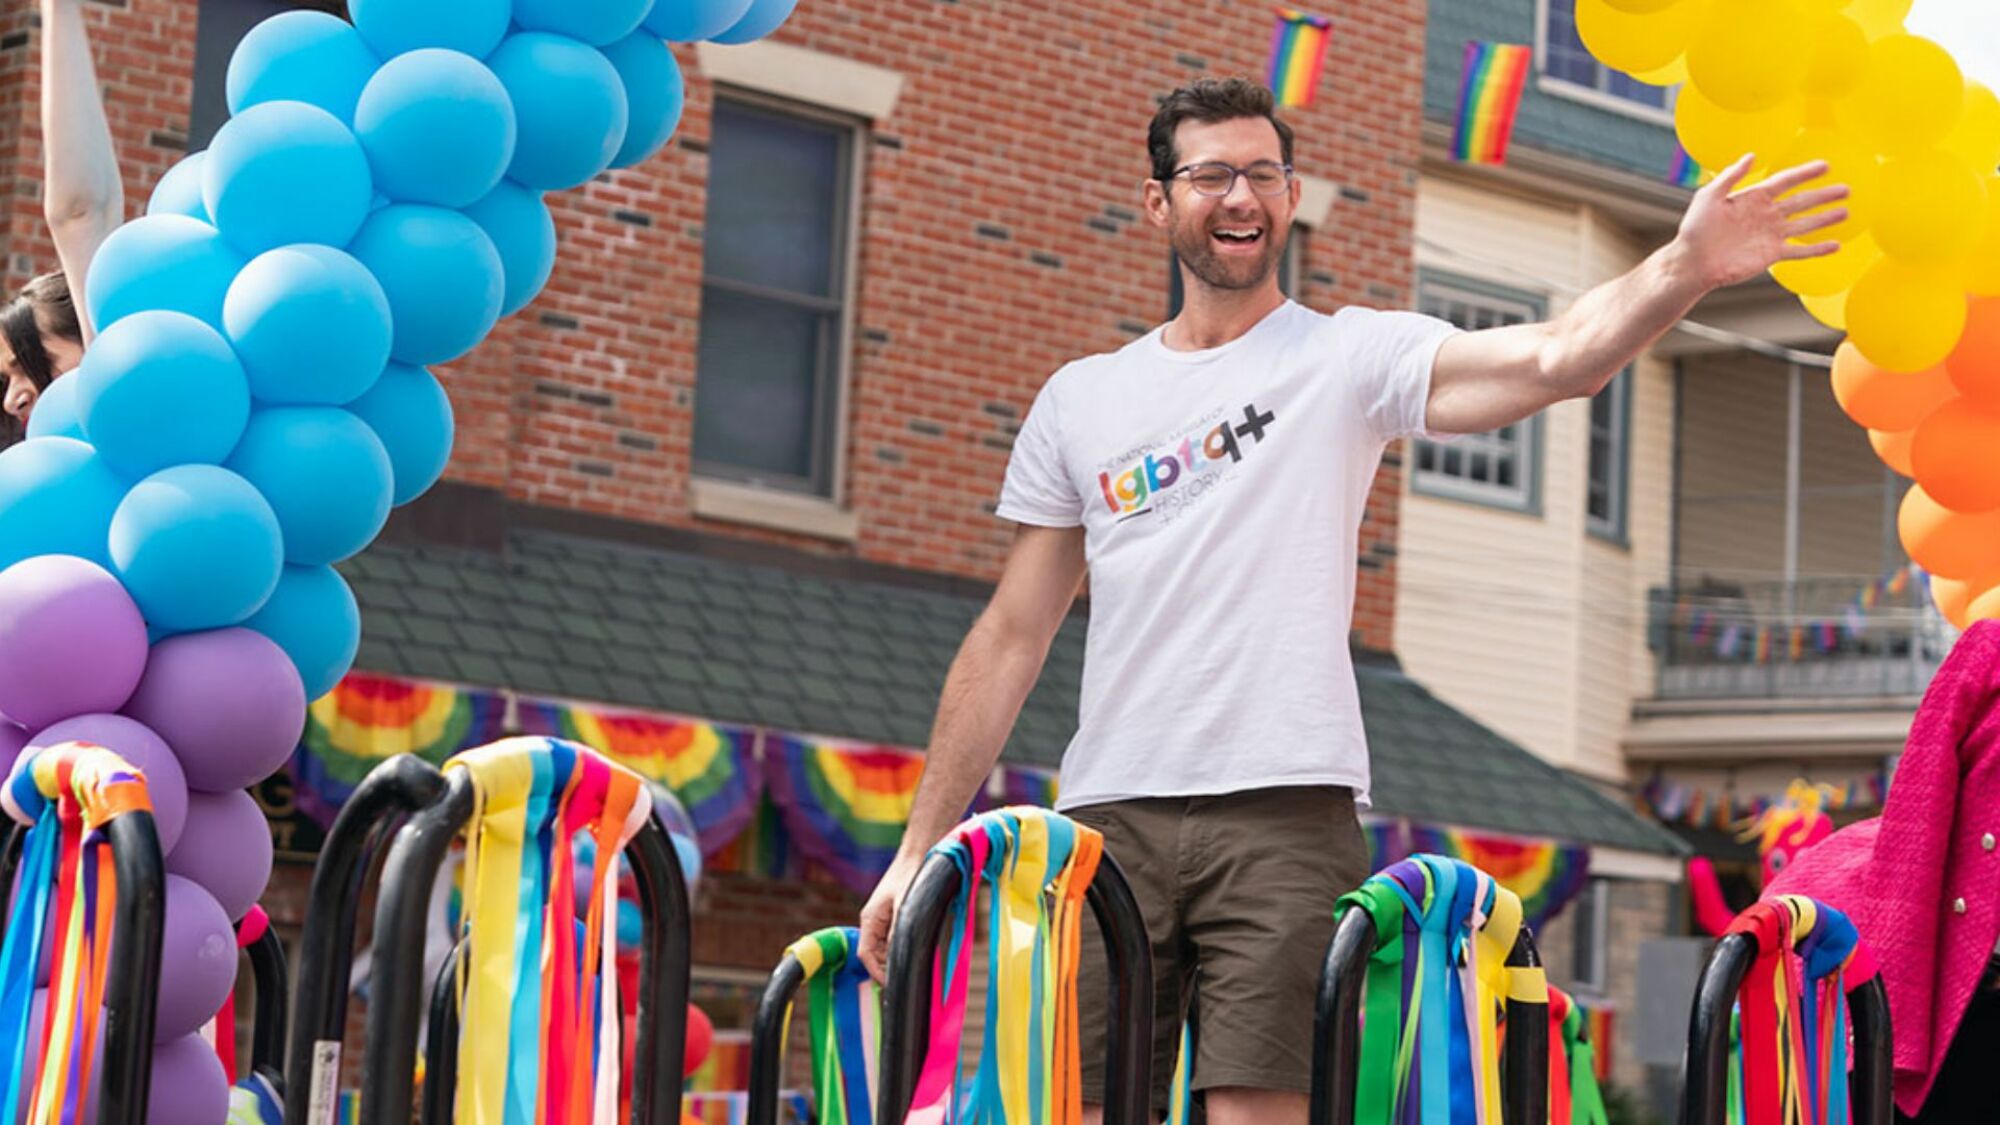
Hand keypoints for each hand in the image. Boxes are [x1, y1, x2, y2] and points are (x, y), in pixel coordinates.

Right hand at [858, 852, 923, 983]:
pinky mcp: (896, 916)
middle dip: (888, 968)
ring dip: (897, 958)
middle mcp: (874, 921)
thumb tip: (896, 956)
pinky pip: (895, 939)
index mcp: (870, 919)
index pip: (865, 955)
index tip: (893, 985)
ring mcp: (884, 919)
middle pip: (875, 955)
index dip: (877, 973)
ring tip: (915, 967)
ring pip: (886, 949)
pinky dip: (903, 947)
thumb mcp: (906, 905)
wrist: (921, 852)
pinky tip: (919, 950)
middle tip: (907, 981)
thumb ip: (898, 930)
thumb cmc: (912, 874)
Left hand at [1673, 155, 1849, 290]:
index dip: (1805, 173)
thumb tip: (1751, 156)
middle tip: (1847, 189)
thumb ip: (1730, 176)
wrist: (1692, 262)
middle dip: (1824, 195)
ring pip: (1805, 224)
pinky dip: (1817, 249)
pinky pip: (1799, 251)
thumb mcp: (1709, 197)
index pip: (1786, 181)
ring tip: (1847, 211)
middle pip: (1801, 201)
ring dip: (1826, 219)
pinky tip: (1836, 245)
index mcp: (1754, 197)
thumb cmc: (1695, 229)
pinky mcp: (1771, 255)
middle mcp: (1766, 214)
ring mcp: (1770, 235)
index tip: (1826, 165)